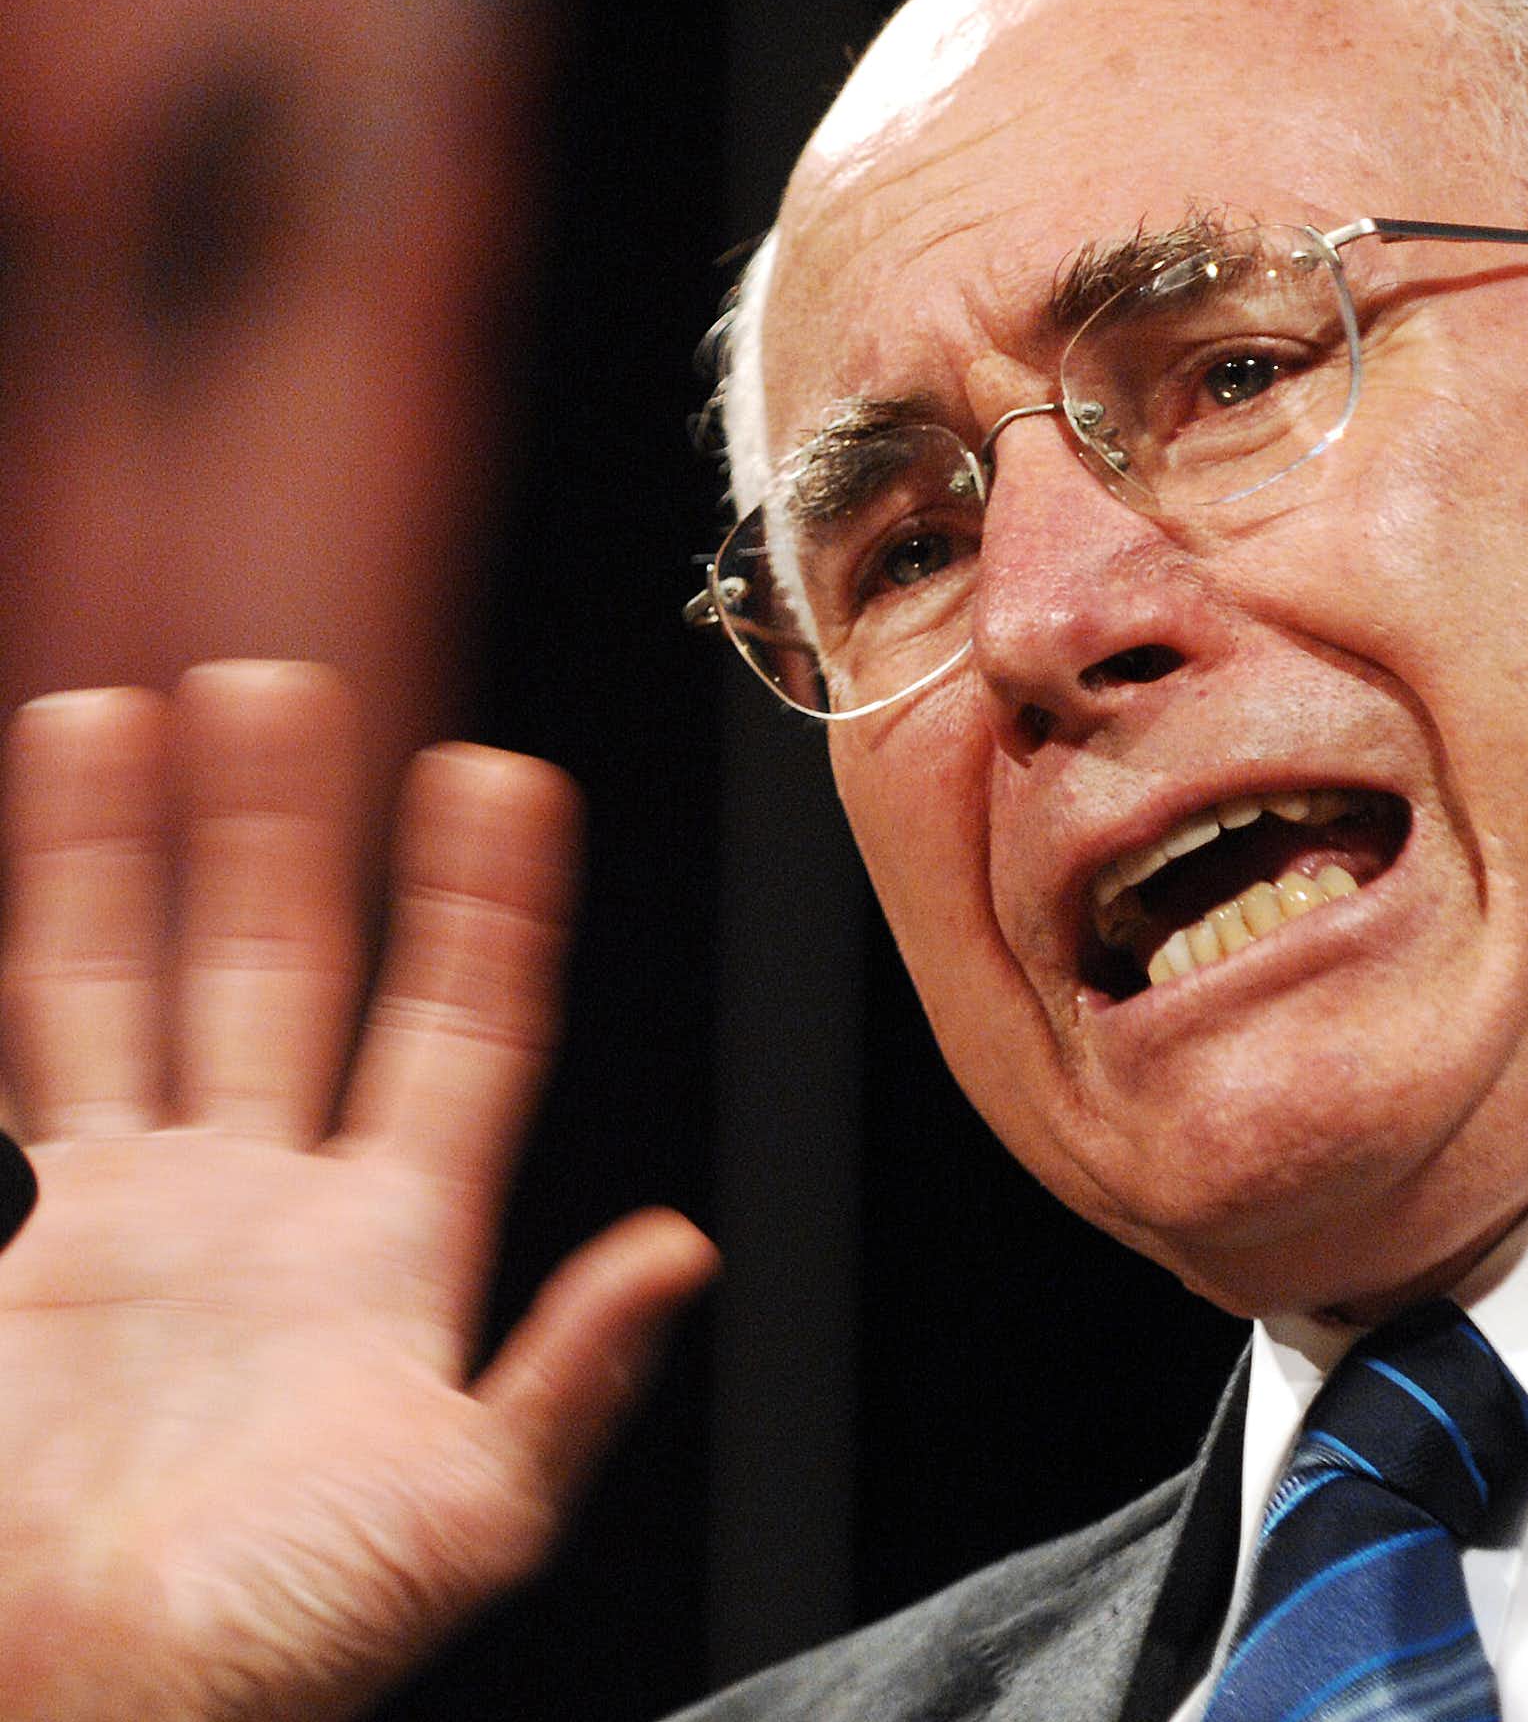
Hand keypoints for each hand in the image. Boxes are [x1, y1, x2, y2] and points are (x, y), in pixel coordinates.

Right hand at [0, 664, 718, 1721]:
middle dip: (285, 826)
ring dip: (119, 855)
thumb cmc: (271, 1654)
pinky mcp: (9, 1257)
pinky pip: (6, 1078)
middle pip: (281, 966)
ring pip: (122, 988)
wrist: (67, 1715)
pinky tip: (29, 857)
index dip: (487, 901)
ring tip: (116, 711)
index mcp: (386, 1245)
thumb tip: (684, 1247)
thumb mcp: (460, 1519)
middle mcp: (260, 1204)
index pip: (462, 1026)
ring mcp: (125, 1221)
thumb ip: (571, 1380)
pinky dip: (24, 958)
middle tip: (286, 684)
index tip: (503, 775)